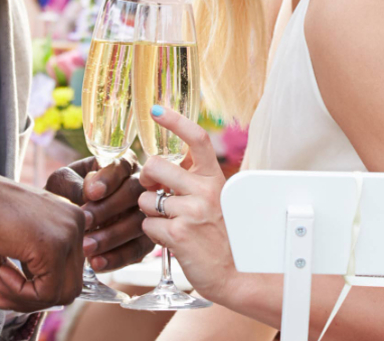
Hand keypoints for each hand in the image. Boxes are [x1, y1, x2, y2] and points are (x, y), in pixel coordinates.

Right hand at [0, 157, 84, 311]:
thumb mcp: (7, 245)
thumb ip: (23, 269)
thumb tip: (26, 298)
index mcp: (68, 220)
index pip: (68, 272)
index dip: (35, 289)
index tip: (3, 285)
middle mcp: (76, 224)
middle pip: (69, 286)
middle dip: (32, 298)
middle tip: (0, 294)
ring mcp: (69, 233)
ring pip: (62, 293)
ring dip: (25, 298)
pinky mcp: (54, 246)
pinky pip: (46, 292)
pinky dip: (20, 294)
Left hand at [46, 155, 152, 271]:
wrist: (61, 224)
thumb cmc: (64, 196)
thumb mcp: (62, 183)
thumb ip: (74, 184)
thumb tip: (90, 191)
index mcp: (120, 165)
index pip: (122, 166)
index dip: (110, 179)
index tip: (92, 193)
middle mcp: (140, 187)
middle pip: (136, 193)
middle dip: (109, 209)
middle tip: (85, 223)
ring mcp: (146, 214)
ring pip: (139, 223)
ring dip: (112, 236)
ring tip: (85, 248)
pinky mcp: (145, 240)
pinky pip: (138, 250)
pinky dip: (118, 257)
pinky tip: (96, 263)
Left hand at [136, 106, 236, 301]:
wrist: (238, 273)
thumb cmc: (223, 237)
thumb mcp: (216, 201)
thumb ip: (193, 182)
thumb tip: (160, 169)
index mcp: (216, 178)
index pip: (198, 140)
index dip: (176, 121)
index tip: (157, 110)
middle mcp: (206, 190)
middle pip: (156, 166)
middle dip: (146, 179)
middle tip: (154, 191)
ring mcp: (192, 211)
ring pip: (146, 199)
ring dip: (149, 212)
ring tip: (170, 223)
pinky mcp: (179, 234)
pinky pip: (148, 225)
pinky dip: (154, 234)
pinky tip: (172, 239)